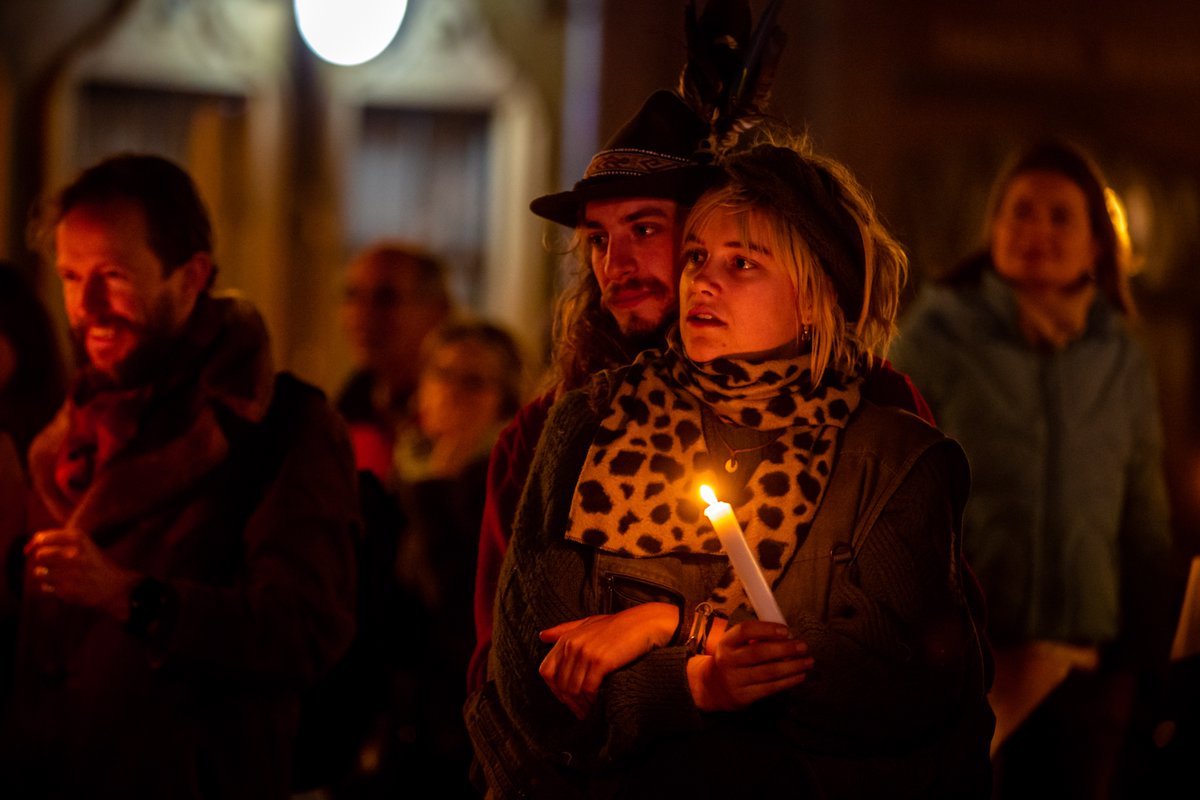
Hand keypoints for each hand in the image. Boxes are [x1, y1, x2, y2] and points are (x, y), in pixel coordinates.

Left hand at [24, 528, 139, 619]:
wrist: (115, 587)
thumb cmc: (94, 563)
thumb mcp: (83, 545)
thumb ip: (55, 541)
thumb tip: (26, 549)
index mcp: (79, 538)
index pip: (42, 538)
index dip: (37, 545)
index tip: (41, 550)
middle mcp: (74, 553)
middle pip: (39, 555)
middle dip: (43, 561)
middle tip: (56, 564)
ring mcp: (70, 572)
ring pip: (39, 572)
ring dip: (46, 575)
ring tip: (60, 576)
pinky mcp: (67, 589)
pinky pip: (45, 586)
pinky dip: (51, 587)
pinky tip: (65, 586)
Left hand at [538, 602, 679, 719]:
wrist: (645, 624)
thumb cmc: (619, 625)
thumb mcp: (589, 623)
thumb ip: (565, 630)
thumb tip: (542, 636)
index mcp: (567, 638)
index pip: (546, 671)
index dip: (554, 689)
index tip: (566, 698)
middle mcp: (572, 645)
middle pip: (560, 684)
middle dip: (568, 701)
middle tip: (579, 712)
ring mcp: (586, 653)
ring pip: (572, 689)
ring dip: (580, 705)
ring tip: (589, 712)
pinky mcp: (601, 662)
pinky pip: (588, 689)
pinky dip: (591, 701)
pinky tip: (597, 704)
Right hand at [687, 620, 813, 710]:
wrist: (713, 688)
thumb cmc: (733, 660)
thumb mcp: (735, 645)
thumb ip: (756, 639)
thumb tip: (788, 636)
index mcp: (726, 642)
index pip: (744, 631)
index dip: (766, 629)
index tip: (786, 630)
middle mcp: (728, 660)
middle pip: (759, 652)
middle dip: (785, 648)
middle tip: (803, 646)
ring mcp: (734, 680)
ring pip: (768, 672)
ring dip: (792, 666)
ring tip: (808, 661)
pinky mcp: (743, 696)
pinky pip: (770, 688)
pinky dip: (788, 681)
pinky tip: (800, 675)